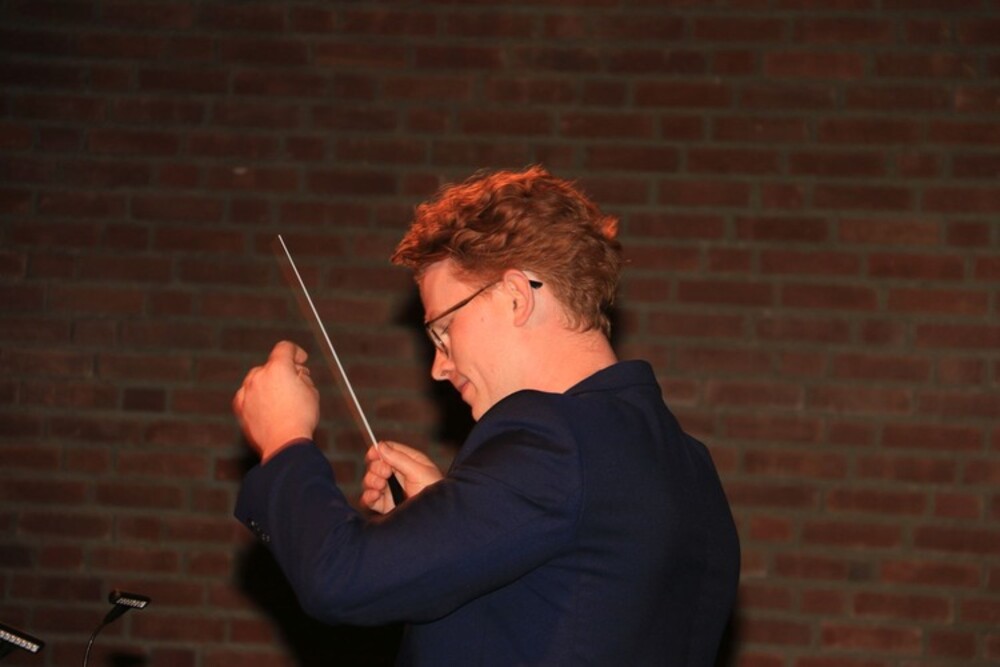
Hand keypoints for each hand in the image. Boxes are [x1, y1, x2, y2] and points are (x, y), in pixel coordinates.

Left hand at [233, 341, 319, 461]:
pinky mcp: (240, 407)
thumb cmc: (300, 419)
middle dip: (283, 371)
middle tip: (295, 383)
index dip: (296, 352)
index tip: (301, 360)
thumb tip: (297, 374)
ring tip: (282, 400)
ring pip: (258, 379)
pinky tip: (267, 407)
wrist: (284, 444)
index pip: (285, 348)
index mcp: (278, 368)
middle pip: (271, 365)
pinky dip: (256, 397)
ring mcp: (247, 391)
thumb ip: (303, 377)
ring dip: (268, 384)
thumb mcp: (312, 392)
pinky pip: (247, 395)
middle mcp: (259, 375)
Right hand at [362, 441, 443, 513]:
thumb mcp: (419, 472)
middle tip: (385, 474)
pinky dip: (368, 496)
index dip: (378, 451)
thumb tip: (380, 446)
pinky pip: (369, 498)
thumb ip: (399, 458)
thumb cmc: (435, 494)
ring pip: (371, 480)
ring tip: (381, 487)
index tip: (372, 455)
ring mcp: (392, 490)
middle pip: (377, 464)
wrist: (435, 521)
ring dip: (372, 481)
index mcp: (410, 462)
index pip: (389, 450)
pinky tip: (374, 496)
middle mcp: (399, 475)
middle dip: (377, 468)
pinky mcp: (386, 505)